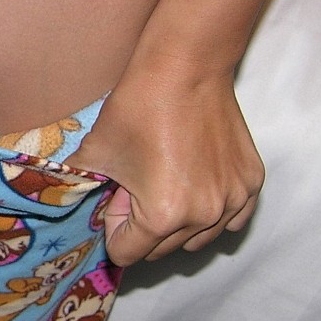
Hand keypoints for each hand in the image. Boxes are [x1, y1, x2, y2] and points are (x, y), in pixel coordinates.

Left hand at [67, 63, 263, 266]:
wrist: (186, 67)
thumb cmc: (138, 108)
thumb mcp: (95, 153)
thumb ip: (79, 190)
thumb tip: (68, 206)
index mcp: (164, 217)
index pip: (128, 253)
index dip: (115, 226)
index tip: (119, 196)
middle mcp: (205, 217)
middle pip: (162, 249)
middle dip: (144, 224)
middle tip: (140, 183)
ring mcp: (234, 201)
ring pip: (197, 239)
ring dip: (178, 222)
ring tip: (168, 179)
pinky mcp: (252, 183)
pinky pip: (231, 220)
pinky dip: (212, 212)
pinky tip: (197, 185)